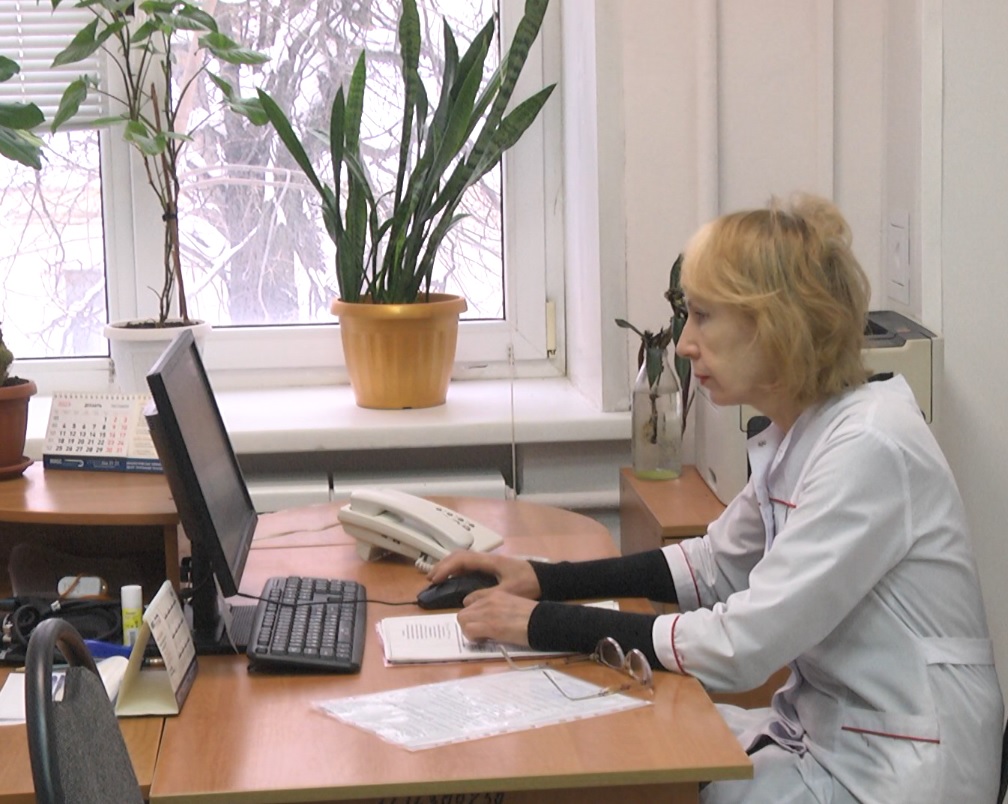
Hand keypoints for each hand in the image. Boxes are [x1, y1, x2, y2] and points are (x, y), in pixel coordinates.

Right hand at [427, 551, 541, 599]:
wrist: (546, 577)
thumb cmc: (530, 582)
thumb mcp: (509, 591)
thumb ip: (488, 595)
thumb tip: (466, 600)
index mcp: (490, 561)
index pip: (462, 559)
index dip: (446, 567)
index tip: (435, 579)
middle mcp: (487, 559)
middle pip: (459, 556)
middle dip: (442, 565)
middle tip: (430, 578)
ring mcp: (489, 562)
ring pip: (463, 559)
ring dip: (448, 566)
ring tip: (437, 578)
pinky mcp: (492, 567)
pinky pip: (469, 565)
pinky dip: (457, 569)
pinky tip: (453, 579)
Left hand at [456, 589, 536, 646]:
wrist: (544, 621)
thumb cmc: (534, 616)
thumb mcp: (514, 605)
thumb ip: (499, 609)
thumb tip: (490, 620)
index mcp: (496, 594)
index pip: (471, 602)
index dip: (473, 615)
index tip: (481, 623)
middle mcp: (489, 600)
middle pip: (463, 613)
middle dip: (469, 625)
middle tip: (481, 633)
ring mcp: (488, 612)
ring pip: (462, 621)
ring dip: (469, 631)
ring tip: (483, 637)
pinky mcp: (490, 626)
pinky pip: (468, 631)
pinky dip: (473, 638)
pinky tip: (485, 640)